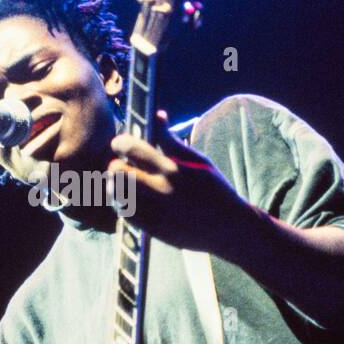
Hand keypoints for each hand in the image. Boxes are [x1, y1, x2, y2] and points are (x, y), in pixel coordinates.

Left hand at [108, 110, 254, 253]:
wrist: (228, 228)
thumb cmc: (214, 189)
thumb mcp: (198, 161)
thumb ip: (172, 141)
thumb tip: (157, 115)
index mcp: (172, 169)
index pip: (131, 148)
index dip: (121, 143)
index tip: (122, 144)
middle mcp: (160, 190)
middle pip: (116, 171)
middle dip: (115, 164)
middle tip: (123, 165)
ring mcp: (153, 212)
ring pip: (115, 193)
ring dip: (116, 185)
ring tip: (126, 183)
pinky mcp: (151, 229)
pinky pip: (123, 212)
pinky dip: (122, 203)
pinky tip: (133, 199)